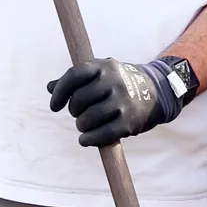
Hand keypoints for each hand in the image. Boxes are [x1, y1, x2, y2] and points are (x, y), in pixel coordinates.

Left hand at [47, 55, 198, 146]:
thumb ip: (75, 79)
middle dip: (73, 111)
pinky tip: (84, 140)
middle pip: (78, 101)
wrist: (156, 91)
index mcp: (103, 66)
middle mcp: (113, 82)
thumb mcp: (99, 74)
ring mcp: (122, 101)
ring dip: (81, 126)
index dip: (60, 93)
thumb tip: (50, 87)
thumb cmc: (118, 83)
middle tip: (78, 114)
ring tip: (84, 126)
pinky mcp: (129, 121)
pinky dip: (89, 140)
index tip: (54, 107)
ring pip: (87, 120)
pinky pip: (102, 134)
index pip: (73, 76)